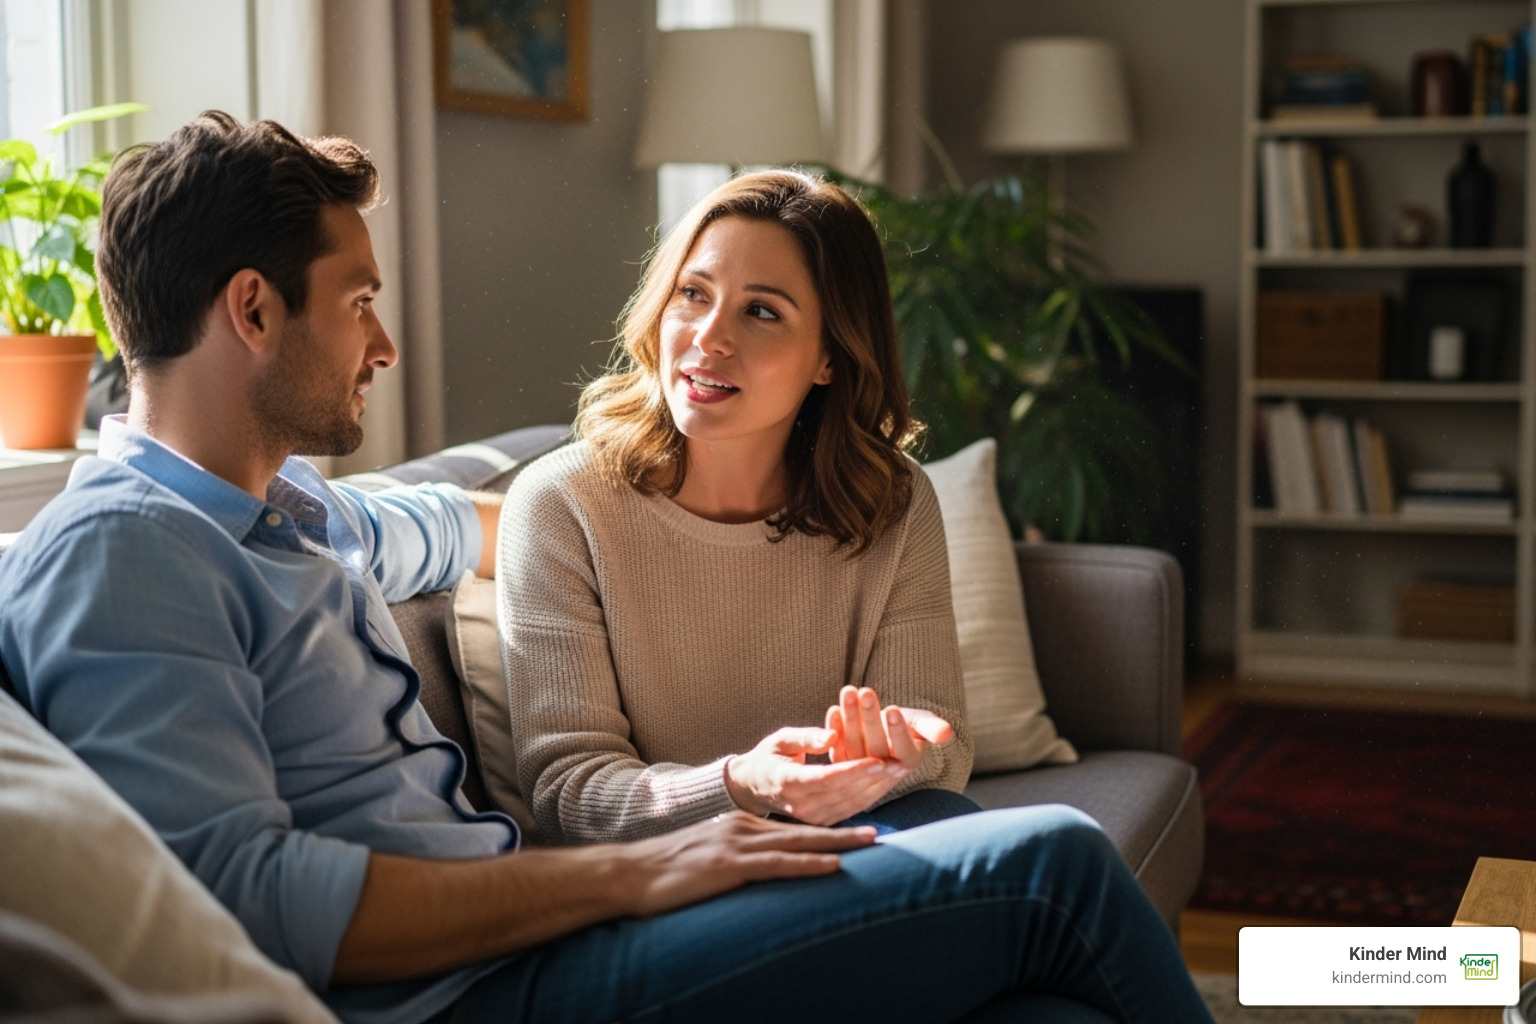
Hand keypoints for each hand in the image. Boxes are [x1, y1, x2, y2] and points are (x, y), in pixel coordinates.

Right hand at [617, 811, 876, 916]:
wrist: (630, 874)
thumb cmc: (667, 871)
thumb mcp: (709, 856)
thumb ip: (738, 858)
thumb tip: (762, 870)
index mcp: (742, 825)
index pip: (794, 827)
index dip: (827, 829)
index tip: (857, 830)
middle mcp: (745, 827)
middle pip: (805, 829)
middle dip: (844, 830)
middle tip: (880, 831)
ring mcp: (738, 844)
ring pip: (799, 842)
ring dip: (838, 842)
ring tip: (870, 843)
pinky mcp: (729, 865)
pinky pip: (777, 865)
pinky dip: (808, 865)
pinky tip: (832, 867)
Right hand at [723, 726, 907, 824]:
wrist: (753, 787)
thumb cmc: (768, 757)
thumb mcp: (780, 739)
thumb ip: (806, 737)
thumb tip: (833, 736)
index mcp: (788, 782)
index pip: (826, 778)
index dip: (854, 770)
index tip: (878, 760)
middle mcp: (800, 805)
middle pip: (844, 792)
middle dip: (874, 778)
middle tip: (900, 763)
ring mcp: (811, 817)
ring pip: (851, 804)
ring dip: (878, 787)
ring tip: (900, 770)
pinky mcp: (821, 822)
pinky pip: (850, 809)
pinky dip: (870, 795)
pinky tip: (887, 781)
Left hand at [827, 686, 952, 771]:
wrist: (884, 729)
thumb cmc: (907, 725)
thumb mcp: (921, 724)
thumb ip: (932, 728)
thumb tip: (947, 733)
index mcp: (906, 764)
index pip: (903, 749)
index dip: (897, 730)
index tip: (893, 710)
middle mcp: (883, 771)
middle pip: (875, 745)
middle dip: (870, 717)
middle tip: (865, 692)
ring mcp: (859, 769)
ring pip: (854, 744)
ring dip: (850, 717)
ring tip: (849, 692)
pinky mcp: (841, 762)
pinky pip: (836, 746)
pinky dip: (834, 728)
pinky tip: (834, 709)